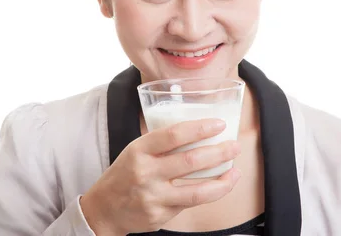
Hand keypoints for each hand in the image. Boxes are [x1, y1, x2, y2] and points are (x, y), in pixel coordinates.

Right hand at [80, 118, 241, 234]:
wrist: (104, 209)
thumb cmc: (126, 172)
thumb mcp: (136, 150)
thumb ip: (162, 143)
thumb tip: (201, 132)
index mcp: (139, 150)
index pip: (174, 135)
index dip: (200, 128)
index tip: (219, 124)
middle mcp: (146, 173)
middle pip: (191, 161)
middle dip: (219, 152)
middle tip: (234, 146)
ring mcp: (153, 197)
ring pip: (197, 191)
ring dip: (223, 181)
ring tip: (236, 171)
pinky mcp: (160, 216)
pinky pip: (191, 204)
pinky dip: (209, 194)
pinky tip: (219, 186)